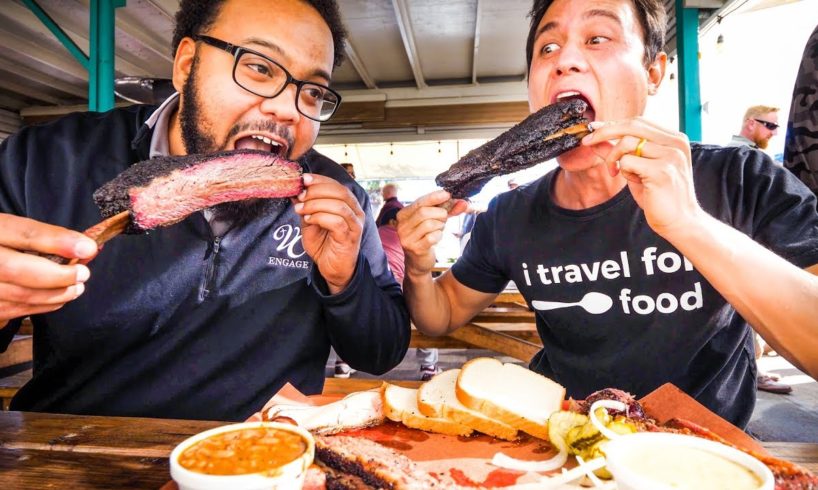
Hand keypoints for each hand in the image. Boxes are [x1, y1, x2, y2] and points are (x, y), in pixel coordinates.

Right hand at [0, 214, 96, 326]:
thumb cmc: (2, 246)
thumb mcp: (13, 231)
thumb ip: (43, 237)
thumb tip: (85, 247)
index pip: (23, 233)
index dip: (56, 241)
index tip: (87, 248)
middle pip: (16, 269)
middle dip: (57, 275)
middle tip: (83, 274)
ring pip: (19, 295)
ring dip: (55, 294)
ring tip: (76, 288)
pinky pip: (14, 310)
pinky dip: (42, 306)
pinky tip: (57, 299)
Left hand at [293, 174, 364, 293]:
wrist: (333, 269)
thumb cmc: (324, 245)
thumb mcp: (311, 222)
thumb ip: (306, 207)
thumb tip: (295, 190)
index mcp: (348, 204)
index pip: (337, 185)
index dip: (320, 179)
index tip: (303, 179)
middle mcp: (355, 212)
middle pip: (340, 191)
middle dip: (317, 190)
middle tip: (300, 195)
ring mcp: (355, 224)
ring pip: (339, 205)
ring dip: (316, 204)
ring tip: (301, 210)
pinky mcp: (351, 237)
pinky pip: (337, 222)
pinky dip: (320, 217)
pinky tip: (308, 220)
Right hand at [397, 190, 467, 277]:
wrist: (418, 262)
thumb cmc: (425, 236)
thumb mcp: (433, 220)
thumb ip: (447, 210)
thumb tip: (463, 203)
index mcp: (403, 215)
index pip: (419, 202)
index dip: (434, 197)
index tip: (447, 194)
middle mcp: (401, 225)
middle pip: (424, 212)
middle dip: (439, 214)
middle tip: (444, 219)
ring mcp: (407, 238)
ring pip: (429, 224)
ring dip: (439, 226)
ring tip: (438, 229)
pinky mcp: (415, 248)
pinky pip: (432, 237)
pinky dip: (438, 236)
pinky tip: (436, 238)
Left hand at [581, 118, 703, 235]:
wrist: (680, 221)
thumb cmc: (659, 196)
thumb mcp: (637, 169)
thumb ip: (620, 152)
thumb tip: (595, 140)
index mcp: (674, 139)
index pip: (638, 122)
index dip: (613, 124)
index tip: (593, 129)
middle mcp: (675, 143)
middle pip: (632, 125)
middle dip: (604, 131)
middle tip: (587, 142)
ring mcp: (670, 156)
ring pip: (627, 142)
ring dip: (613, 157)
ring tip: (616, 172)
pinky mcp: (662, 171)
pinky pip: (627, 161)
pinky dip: (623, 171)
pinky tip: (633, 181)